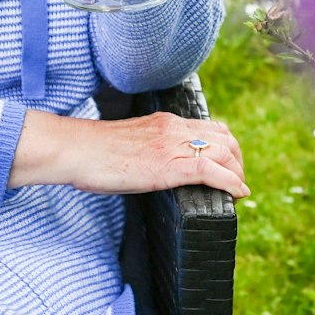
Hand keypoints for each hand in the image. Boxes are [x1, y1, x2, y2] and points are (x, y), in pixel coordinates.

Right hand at [9, 110, 248, 198]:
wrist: (76, 149)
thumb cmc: (93, 153)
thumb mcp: (131, 144)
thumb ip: (150, 149)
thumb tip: (155, 168)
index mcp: (166, 122)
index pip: (210, 127)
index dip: (227, 147)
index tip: (229, 166)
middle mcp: (174, 128)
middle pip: (224, 138)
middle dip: (238, 160)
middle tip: (237, 181)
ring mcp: (173, 145)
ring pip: (224, 151)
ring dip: (238, 172)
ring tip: (238, 190)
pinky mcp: (169, 165)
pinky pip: (211, 170)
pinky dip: (231, 182)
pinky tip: (237, 193)